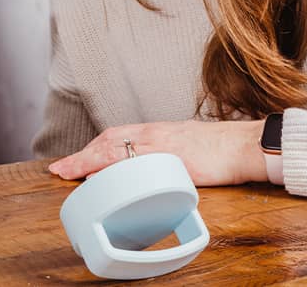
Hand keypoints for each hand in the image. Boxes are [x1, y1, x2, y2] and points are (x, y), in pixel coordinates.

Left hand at [47, 120, 267, 185]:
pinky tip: (103, 175)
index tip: (72, 160)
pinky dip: (117, 167)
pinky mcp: (174, 157)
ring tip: (69, 172)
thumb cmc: (221, 149)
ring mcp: (163, 144)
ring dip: (90, 159)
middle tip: (60, 169)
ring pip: (117, 147)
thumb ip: (166, 155)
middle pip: (109, 140)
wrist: (245, 145)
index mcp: (158, 131)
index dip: (92, 147)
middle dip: (82, 154)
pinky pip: (138, 161)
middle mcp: (156, 133)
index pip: (116, 136)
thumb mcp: (186, 147)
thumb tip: (150, 171)